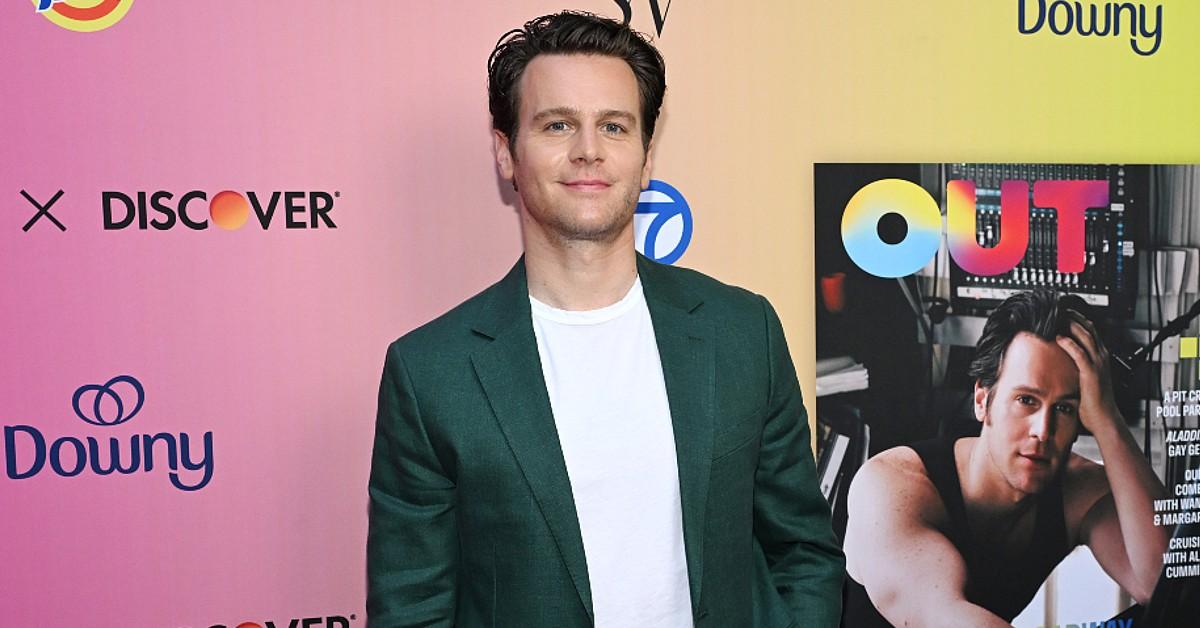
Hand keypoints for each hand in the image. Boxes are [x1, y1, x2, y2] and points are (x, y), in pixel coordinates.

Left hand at [1055, 310, 1121, 433]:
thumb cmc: (1094, 401)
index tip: (1064, 312)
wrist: (1104, 417)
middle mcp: (1102, 356)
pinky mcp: (1091, 372)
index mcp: (1101, 356)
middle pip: (1088, 329)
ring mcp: (1098, 363)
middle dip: (1073, 317)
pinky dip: (1069, 344)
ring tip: (1057, 316)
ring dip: (1070, 325)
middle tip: (1059, 308)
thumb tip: (1064, 359)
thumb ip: (1079, 366)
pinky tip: (1059, 337)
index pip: (1091, 331)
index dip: (1078, 319)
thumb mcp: (1086, 378)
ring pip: (1085, 337)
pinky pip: (1079, 354)